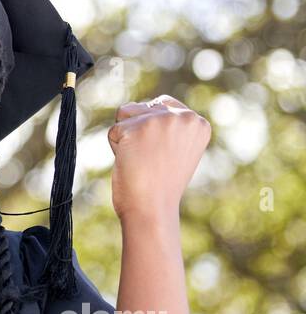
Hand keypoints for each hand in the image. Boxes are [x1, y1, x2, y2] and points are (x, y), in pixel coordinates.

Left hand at [108, 94, 210, 222]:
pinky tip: (131, 163)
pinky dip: (116, 148)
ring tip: (141, 160)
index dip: (152, 130)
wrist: (153, 209)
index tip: (161, 154)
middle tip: (151, 160)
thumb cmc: (162, 184)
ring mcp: (160, 120)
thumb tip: (140, 105)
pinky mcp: (135, 129)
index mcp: (199, 122)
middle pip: (141, 108)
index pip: (161, 105)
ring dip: (126, 137)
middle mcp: (183, 116)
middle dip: (138, 132)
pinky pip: (114, 131)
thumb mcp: (178, 149)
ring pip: (125, 115)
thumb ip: (169, 126)